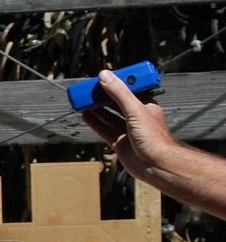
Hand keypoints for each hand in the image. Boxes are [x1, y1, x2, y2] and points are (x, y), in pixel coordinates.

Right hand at [83, 69, 178, 183]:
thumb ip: (119, 93)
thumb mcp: (135, 110)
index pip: (129, 88)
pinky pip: (104, 129)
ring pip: (108, 115)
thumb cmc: (154, 138)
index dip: (117, 82)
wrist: (156, 165)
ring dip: (96, 108)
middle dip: (103, 95)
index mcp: (145, 105)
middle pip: (116, 101)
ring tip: (84, 100)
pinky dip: (94, 122)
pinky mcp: (119, 142)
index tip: (103, 76)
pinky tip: (86, 115)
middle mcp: (136, 116)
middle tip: (89, 88)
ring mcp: (127, 130)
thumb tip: (105, 76)